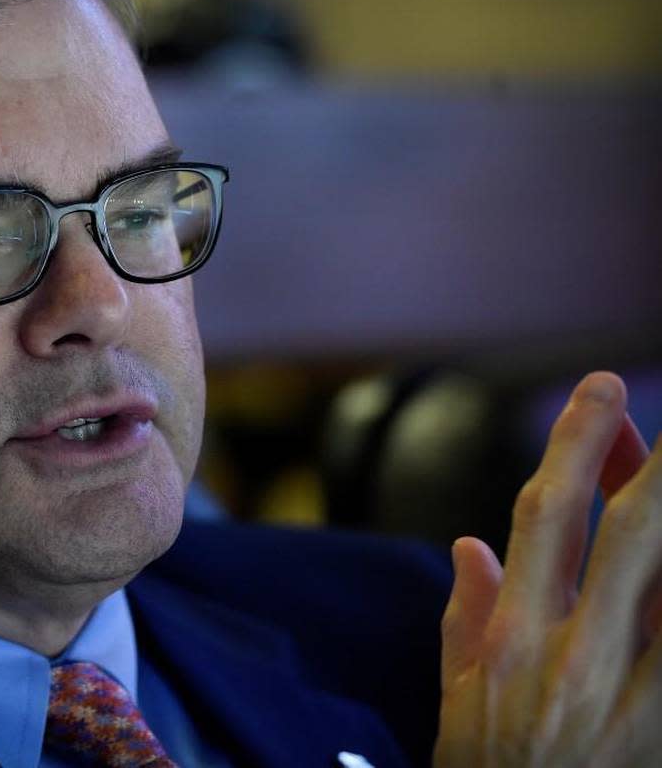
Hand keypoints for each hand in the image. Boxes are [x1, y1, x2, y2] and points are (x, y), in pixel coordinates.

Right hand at [434, 372, 661, 766]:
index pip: (543, 519)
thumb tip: (469, 546)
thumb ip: (466, 620)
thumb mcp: (458, 707)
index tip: (599, 393)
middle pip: (626, 535)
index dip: (574, 446)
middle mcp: (570, 658)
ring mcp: (629, 699)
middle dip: (655, 459)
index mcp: (509, 642)